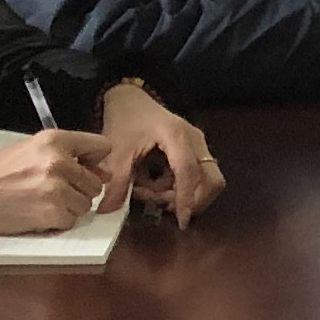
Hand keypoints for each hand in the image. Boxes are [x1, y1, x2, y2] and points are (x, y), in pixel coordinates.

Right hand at [0, 129, 124, 239]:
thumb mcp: (28, 150)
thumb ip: (63, 155)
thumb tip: (101, 170)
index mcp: (54, 140)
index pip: (101, 146)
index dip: (95, 161)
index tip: (86, 169)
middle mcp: (60, 161)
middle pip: (95, 182)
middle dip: (79, 190)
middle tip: (50, 192)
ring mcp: (58, 188)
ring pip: (85, 204)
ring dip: (68, 208)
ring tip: (39, 203)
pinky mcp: (53, 212)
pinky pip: (71, 221)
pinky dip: (56, 223)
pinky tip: (35, 215)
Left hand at [93, 81, 222, 227]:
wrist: (129, 98)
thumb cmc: (125, 119)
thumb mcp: (117, 150)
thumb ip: (115, 181)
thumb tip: (108, 211)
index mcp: (177, 136)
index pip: (189, 173)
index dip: (186, 199)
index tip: (181, 221)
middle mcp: (195, 141)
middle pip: (211, 179)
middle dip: (192, 200)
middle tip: (161, 205)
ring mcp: (198, 146)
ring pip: (204, 181)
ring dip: (179, 194)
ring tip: (147, 191)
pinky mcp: (194, 151)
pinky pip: (194, 177)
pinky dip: (176, 187)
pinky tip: (151, 183)